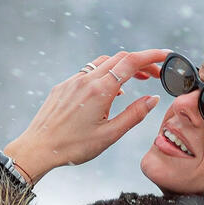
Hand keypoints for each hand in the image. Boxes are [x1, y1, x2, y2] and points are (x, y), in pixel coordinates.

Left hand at [3, 49, 168, 182]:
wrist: (37, 149)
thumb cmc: (73, 147)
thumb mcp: (110, 135)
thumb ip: (134, 115)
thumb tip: (153, 99)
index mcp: (100, 90)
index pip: (131, 62)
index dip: (151, 56)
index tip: (165, 55)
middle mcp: (86, 80)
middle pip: (119, 58)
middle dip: (140, 62)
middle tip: (155, 74)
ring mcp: (72, 81)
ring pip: (103, 62)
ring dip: (122, 66)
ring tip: (134, 81)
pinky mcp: (63, 86)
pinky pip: (88, 72)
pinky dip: (104, 74)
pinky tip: (108, 92)